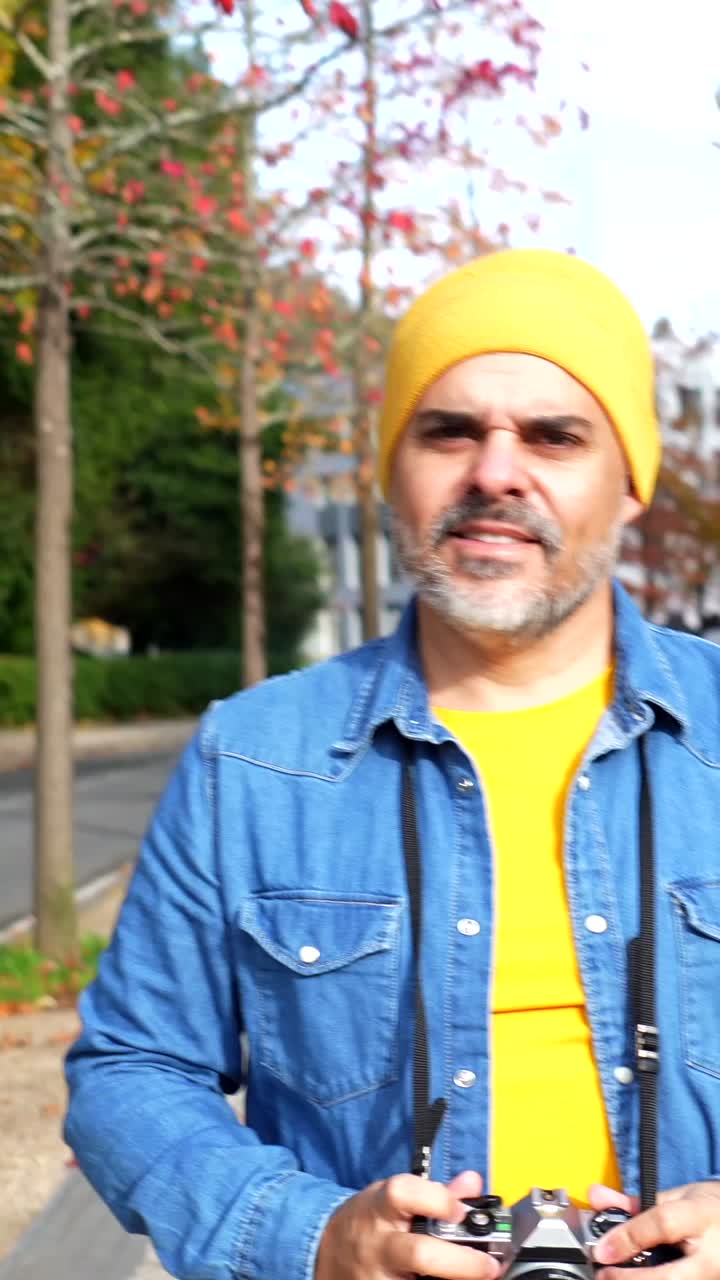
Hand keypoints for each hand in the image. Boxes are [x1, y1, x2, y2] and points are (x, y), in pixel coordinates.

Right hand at [315, 1169, 499, 1279]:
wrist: (326, 1253)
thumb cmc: (371, 1221)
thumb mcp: (393, 1199)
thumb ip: (436, 1193)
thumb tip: (473, 1183)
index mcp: (381, 1207)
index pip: (405, 1194)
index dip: (438, 1200)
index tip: (461, 1209)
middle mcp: (379, 1244)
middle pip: (419, 1254)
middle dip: (459, 1263)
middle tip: (489, 1266)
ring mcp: (378, 1276)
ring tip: (476, 1278)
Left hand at [588, 1180, 719, 1276]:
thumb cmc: (711, 1209)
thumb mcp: (678, 1197)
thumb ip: (637, 1202)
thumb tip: (596, 1198)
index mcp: (701, 1218)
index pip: (663, 1224)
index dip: (628, 1236)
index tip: (601, 1248)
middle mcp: (709, 1257)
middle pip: (667, 1277)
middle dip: (629, 1279)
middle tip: (604, 1274)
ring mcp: (710, 1278)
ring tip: (615, 1277)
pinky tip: (633, 1277)